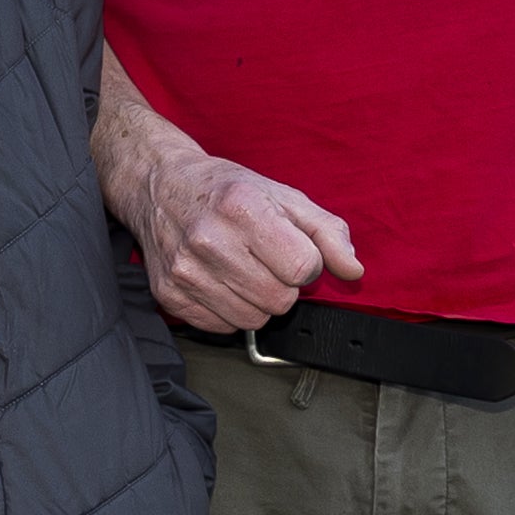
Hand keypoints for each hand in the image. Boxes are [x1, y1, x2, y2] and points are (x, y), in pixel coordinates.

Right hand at [108, 113, 363, 335]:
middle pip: (279, 300)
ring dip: (257, 301)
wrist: (161, 186)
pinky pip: (223, 327)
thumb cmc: (227, 191)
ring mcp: (186, 271)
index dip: (306, 264)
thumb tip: (353, 271)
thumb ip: (327, 232)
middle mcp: (209, 240)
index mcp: (243, 208)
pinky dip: (230, 310)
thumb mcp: (284, 197)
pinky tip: (221, 282)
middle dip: (282, 285)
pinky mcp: (170, 295)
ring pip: (252, 320)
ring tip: (242, 270)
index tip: (292, 250)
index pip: (303, 269)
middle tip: (265, 260)